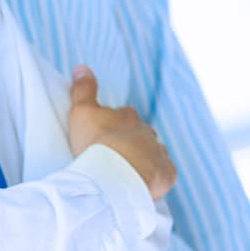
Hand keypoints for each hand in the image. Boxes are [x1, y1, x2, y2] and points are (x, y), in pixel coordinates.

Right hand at [67, 67, 176, 199]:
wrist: (112, 175)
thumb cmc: (95, 144)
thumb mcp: (82, 113)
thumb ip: (83, 90)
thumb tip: (82, 67)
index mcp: (129, 117)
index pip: (124, 117)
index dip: (114, 126)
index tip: (104, 137)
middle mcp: (148, 132)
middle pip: (141, 135)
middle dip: (131, 143)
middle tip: (115, 157)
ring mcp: (159, 153)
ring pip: (154, 153)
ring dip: (145, 160)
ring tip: (129, 172)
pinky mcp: (167, 174)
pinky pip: (165, 173)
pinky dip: (158, 176)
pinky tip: (146, 183)